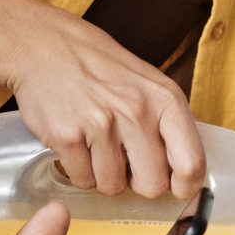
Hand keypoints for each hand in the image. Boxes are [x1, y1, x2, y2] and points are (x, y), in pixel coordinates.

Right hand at [4, 4, 205, 199]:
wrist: (43, 46)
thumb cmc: (99, 66)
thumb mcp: (148, 83)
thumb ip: (168, 125)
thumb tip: (183, 174)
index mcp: (164, 98)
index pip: (191, 163)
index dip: (185, 186)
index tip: (176, 188)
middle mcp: (136, 111)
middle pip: (152, 185)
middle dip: (138, 182)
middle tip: (125, 161)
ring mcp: (100, 124)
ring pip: (113, 186)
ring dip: (104, 175)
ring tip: (95, 144)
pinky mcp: (67, 137)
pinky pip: (82, 180)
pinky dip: (79, 170)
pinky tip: (77, 142)